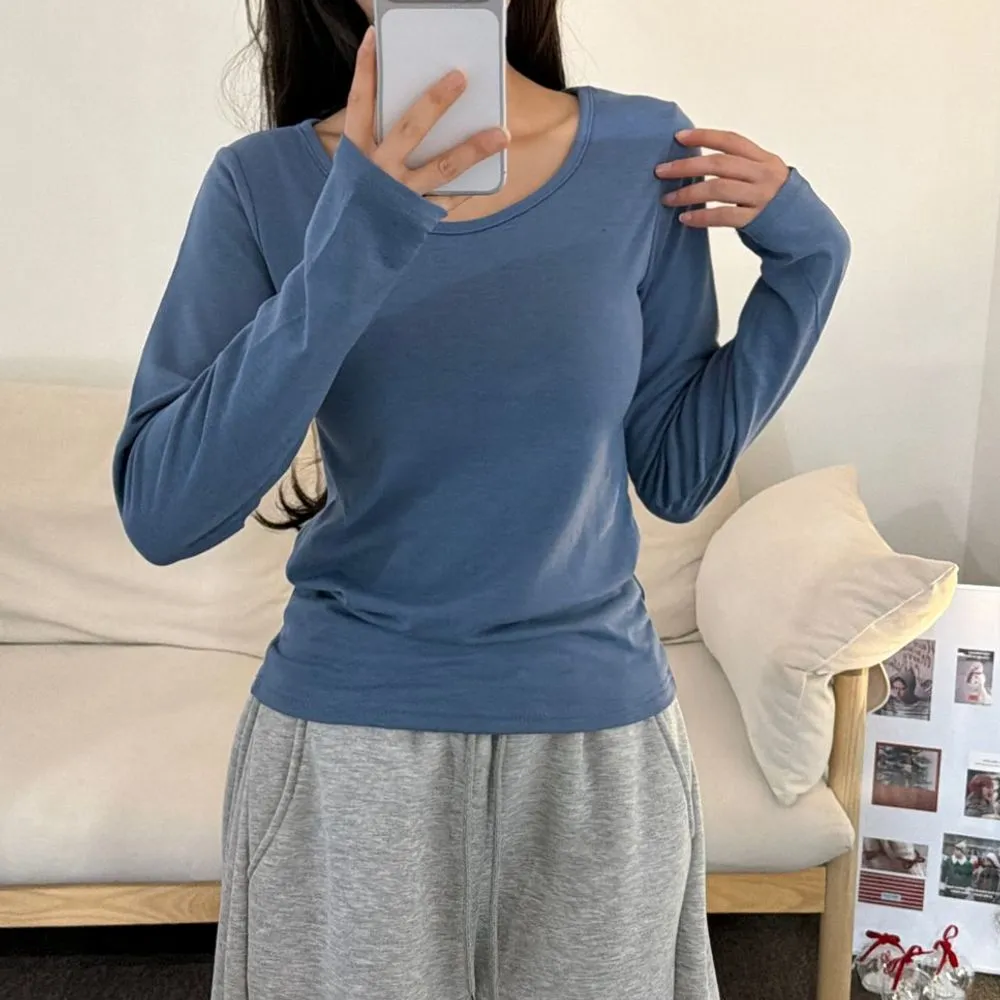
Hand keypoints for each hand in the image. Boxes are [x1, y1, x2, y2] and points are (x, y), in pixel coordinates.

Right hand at [346, 27, 508, 210]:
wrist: (345, 258)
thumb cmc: (354, 206)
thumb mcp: (352, 172)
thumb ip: (376, 144)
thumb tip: (417, 115)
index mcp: (355, 154)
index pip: (359, 104)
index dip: (364, 70)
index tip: (374, 39)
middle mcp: (377, 172)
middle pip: (410, 128)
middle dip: (436, 101)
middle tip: (461, 77)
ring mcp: (400, 196)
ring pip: (443, 167)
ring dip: (474, 149)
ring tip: (501, 134)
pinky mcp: (417, 217)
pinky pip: (450, 199)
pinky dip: (471, 186)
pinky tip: (494, 172)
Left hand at [655, 128, 789, 228]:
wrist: (803, 228)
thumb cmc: (774, 201)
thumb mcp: (763, 175)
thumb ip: (740, 167)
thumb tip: (698, 162)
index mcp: (764, 158)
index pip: (730, 140)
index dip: (704, 136)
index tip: (678, 136)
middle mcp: (764, 174)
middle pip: (719, 164)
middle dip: (686, 165)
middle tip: (661, 171)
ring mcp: (761, 197)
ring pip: (718, 189)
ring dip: (688, 192)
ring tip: (667, 198)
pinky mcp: (757, 219)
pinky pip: (724, 216)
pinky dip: (702, 216)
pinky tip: (685, 218)